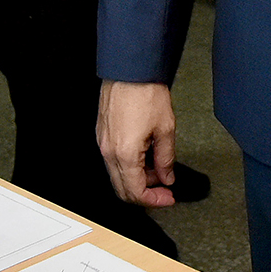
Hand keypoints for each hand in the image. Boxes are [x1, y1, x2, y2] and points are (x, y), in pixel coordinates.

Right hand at [97, 81, 178, 206]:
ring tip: (158, 169)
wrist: (130, 70)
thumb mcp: (166, 129)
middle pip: (123, 190)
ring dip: (138, 179)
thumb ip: (166, 159)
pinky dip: (129, 166)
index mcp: (125, 154)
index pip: (136, 192)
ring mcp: (103, 143)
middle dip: (145, 194)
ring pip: (118, 176)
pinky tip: (146, 157)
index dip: (154, 200)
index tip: (168, 198)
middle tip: (164, 190)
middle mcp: (109, 152)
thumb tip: (167, 176)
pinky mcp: (103, 135)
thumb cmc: (145, 93)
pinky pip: (113, 161)